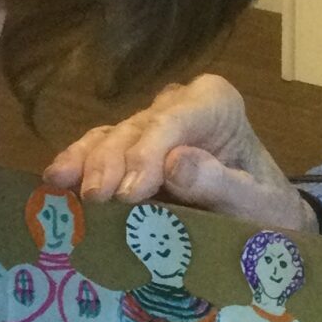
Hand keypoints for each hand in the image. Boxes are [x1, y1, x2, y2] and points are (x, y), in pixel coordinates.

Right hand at [45, 73, 311, 232]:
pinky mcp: (127, 148)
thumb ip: (221, 184)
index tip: (131, 192)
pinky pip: (97, 151)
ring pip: (110, 136)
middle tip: (96, 199)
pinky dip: (77, 166)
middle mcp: (177, 103)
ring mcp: (149, 124)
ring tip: (66, 189)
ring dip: (86, 164)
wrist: (262, 219)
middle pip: (136, 128)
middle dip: (112, 162)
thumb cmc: (265, 209)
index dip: (147, 153)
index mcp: (215, 102)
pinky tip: (56, 183)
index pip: (174, 120)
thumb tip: (175, 163)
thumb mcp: (256, 204)